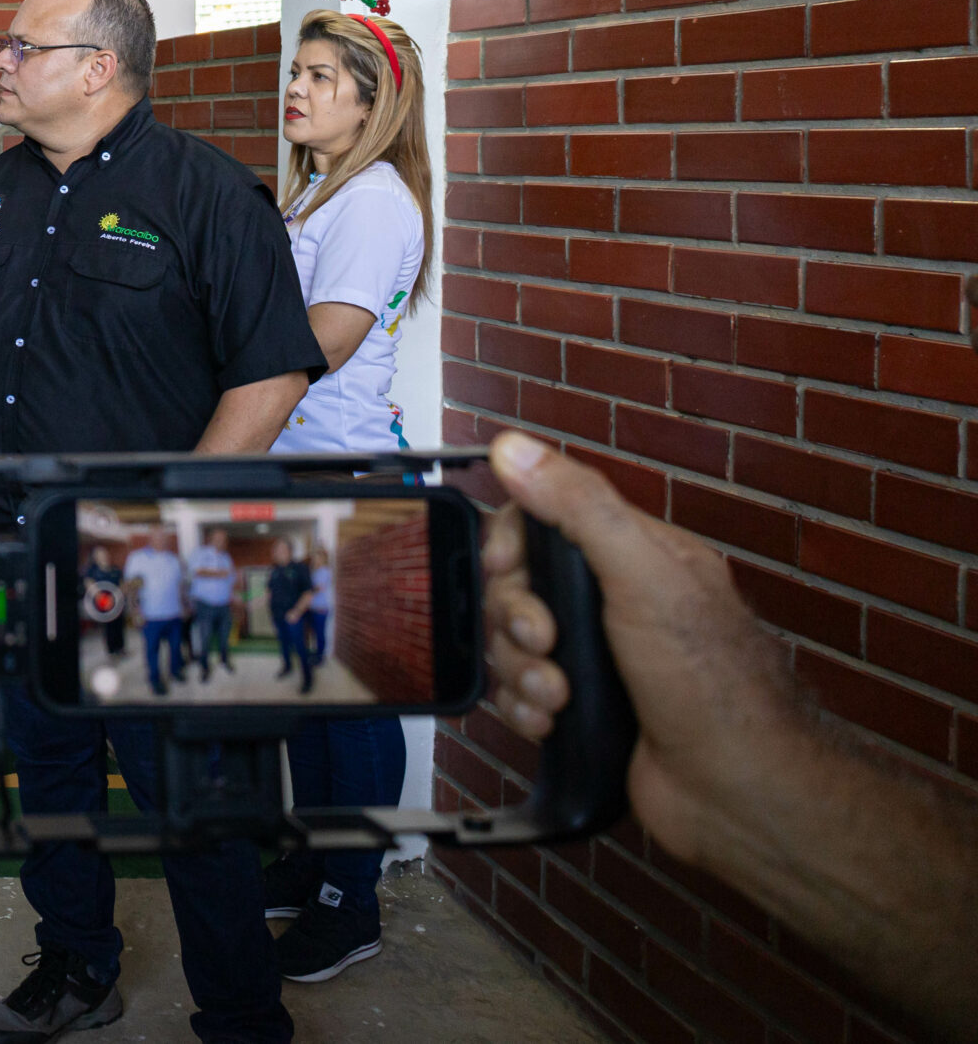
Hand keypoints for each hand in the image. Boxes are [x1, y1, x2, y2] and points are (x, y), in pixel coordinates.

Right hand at [482, 431, 810, 863]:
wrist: (736, 794)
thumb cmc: (713, 687)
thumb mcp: (644, 577)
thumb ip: (579, 508)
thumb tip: (515, 448)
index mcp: (640, 556)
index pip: (547, 519)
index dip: (512, 543)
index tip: (505, 567)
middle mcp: (616, 603)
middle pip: (520, 585)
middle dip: (517, 618)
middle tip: (544, 641)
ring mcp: (599, 658)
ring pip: (516, 642)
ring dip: (521, 670)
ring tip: (556, 696)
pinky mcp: (583, 709)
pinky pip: (521, 693)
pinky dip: (526, 708)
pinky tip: (551, 721)